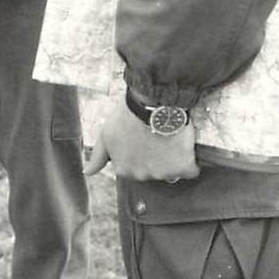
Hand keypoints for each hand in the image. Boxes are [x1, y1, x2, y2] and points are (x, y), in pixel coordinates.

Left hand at [85, 103, 200, 182]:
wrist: (152, 103)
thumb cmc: (127, 116)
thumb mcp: (106, 134)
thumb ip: (97, 156)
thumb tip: (87, 172)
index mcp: (124, 169)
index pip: (133, 168)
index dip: (139, 152)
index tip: (142, 139)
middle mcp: (142, 176)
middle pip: (152, 171)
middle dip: (154, 157)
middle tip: (155, 136)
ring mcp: (163, 173)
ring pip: (170, 171)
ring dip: (171, 158)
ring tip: (169, 137)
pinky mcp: (183, 167)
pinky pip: (190, 170)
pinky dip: (190, 161)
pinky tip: (185, 147)